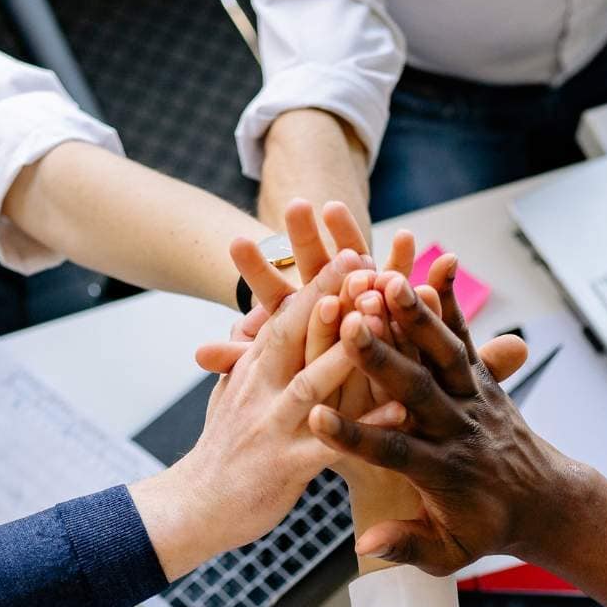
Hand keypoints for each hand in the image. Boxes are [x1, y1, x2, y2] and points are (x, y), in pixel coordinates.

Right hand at [129, 251, 400, 578]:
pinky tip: (401, 410)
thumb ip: (247, 355)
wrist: (193, 508)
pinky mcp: (285, 468)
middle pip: (296, 334)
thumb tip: (257, 319)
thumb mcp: (230, 392)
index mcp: (253, 369)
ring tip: (381, 317)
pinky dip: (365, 426)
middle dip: (331, 295)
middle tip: (367, 261)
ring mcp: (272, 427)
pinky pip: (331, 444)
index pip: (285, 316)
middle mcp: (260, 390)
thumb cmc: (223, 451)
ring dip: (347, 348)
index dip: (319, 282)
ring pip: (313, 381)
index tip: (353, 249)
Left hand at [198, 199, 413, 373]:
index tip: (235, 243)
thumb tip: (198, 354)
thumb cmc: (314, 387)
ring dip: (347, 235)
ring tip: (336, 210)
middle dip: (303, 236)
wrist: (363, 399)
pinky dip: (406, 260)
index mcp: (297, 311)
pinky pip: (403, 278)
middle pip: (313, 262)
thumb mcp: (277, 376)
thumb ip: (243, 360)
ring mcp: (365, 291)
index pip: (272, 288)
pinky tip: (408, 238)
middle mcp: (330, 293)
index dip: (256, 268)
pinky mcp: (399, 299)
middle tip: (293, 207)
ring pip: (356, 258)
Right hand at [330, 258, 525, 570]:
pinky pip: (467, 338)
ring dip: (417, 315)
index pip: (392, 452)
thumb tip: (366, 547)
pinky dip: (452, 305)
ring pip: (444, 353)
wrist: (547, 502)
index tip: (315, 417)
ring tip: (390, 278)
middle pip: (417, 390)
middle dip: (383, 357)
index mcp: (442, 472)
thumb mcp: (449, 554)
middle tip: (352, 324)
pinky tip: (435, 266)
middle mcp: (459, 428)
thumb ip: (407, 546)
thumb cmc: (485, 530)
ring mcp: (475, 399)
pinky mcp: (484, 380)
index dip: (354, 436)